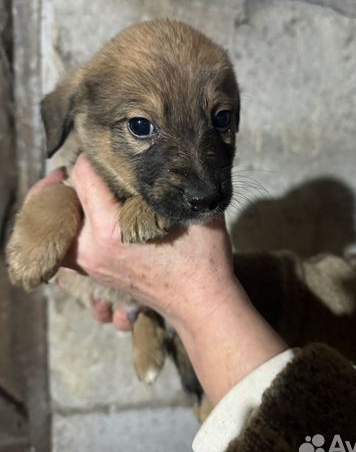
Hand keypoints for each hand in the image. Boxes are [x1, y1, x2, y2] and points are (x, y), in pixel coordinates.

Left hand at [62, 156, 235, 331]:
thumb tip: (177, 151)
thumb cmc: (203, 259)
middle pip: (61, 199)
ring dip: (62, 203)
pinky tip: (79, 215)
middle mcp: (92, 249)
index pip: (83, 177)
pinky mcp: (93, 273)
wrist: (200, 304)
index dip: (91, 155)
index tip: (106, 147)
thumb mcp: (198, 213)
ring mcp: (90, 264)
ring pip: (55, 226)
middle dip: (72, 176)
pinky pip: (62, 247)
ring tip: (73, 187)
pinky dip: (64, 228)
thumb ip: (184, 181)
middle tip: (89, 163)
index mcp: (112, 230)